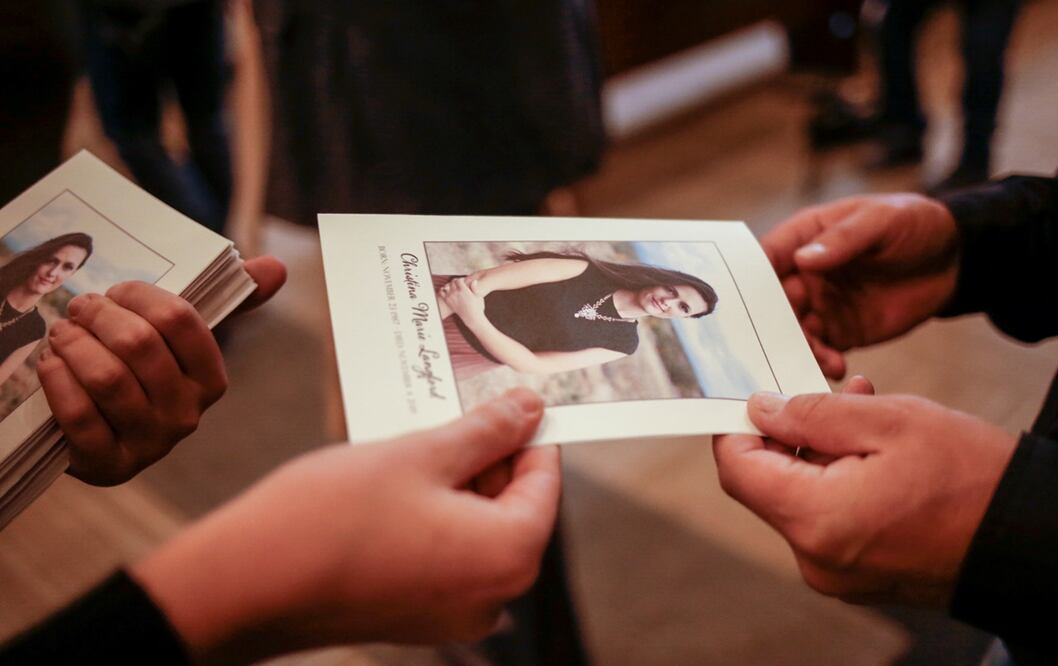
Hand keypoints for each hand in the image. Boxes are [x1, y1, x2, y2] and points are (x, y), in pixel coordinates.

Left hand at [39, 256, 285, 484]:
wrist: (101, 438)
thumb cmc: (143, 375)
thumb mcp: (180, 342)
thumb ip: (228, 302)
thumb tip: (279, 267)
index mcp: (211, 381)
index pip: (181, 320)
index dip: (138, 296)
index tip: (115, 293)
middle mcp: (187, 415)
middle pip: (139, 344)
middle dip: (98, 316)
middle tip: (79, 309)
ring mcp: (149, 443)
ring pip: (106, 377)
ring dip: (73, 345)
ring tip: (62, 334)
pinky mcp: (107, 464)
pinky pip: (79, 413)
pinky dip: (58, 380)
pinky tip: (52, 365)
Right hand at [132, 389, 559, 661]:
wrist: (248, 583)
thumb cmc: (333, 518)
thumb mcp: (421, 453)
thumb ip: (486, 431)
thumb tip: (530, 410)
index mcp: (509, 555)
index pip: (544, 479)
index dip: (528, 431)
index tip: (509, 399)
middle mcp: (493, 596)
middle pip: (513, 506)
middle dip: (486, 455)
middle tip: (452, 412)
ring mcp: (455, 614)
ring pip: (476, 527)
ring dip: (456, 482)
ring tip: (415, 443)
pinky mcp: (418, 617)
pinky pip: (446, 553)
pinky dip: (434, 515)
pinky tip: (398, 483)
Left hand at [440, 277, 485, 322]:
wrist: (472, 318)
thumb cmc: (477, 307)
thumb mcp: (478, 296)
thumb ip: (474, 288)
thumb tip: (474, 281)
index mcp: (464, 290)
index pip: (458, 280)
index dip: (461, 279)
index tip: (464, 281)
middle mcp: (456, 293)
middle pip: (452, 282)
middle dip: (456, 282)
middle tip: (459, 284)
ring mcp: (451, 297)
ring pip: (447, 286)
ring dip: (449, 285)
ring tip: (454, 288)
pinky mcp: (448, 302)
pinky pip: (441, 292)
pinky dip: (442, 290)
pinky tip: (447, 291)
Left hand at [713, 384, 1015, 606]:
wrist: (1033, 540)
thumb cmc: (972, 479)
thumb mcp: (889, 422)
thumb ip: (813, 413)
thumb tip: (760, 409)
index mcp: (817, 520)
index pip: (738, 469)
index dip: (736, 426)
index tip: (753, 396)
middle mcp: (816, 557)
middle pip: (767, 484)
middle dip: (789, 432)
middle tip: (829, 393)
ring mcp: (837, 573)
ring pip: (800, 498)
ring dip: (819, 452)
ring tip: (864, 411)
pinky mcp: (859, 575)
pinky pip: (827, 519)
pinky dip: (838, 480)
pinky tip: (873, 451)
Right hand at [764, 194, 959, 378]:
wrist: (954, 260)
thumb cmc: (913, 224)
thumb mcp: (880, 221)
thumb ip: (843, 240)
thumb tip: (804, 260)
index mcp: (804, 238)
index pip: (765, 259)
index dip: (749, 280)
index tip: (741, 304)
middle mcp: (804, 274)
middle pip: (771, 303)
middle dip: (768, 325)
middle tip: (773, 344)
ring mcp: (821, 304)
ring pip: (793, 331)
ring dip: (797, 348)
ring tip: (816, 359)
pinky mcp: (841, 331)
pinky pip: (821, 350)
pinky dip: (821, 361)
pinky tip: (835, 367)